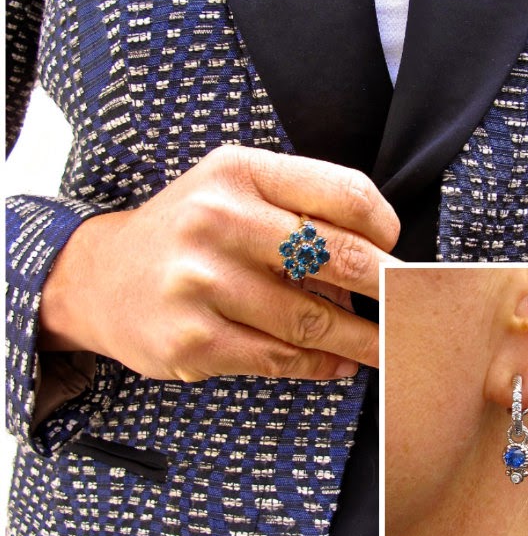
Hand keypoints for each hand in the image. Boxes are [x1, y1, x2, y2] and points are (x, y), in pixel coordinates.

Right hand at [38, 146, 399, 381]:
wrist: (102, 278)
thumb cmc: (187, 232)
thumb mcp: (232, 192)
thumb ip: (298, 211)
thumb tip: (376, 261)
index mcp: (239, 172)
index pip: (344, 192)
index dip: (386, 226)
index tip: (395, 249)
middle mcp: (218, 219)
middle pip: (339, 255)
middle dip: (392, 287)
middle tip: (418, 306)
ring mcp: (201, 282)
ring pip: (314, 317)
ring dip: (365, 338)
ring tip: (391, 345)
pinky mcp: (193, 340)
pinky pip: (280, 357)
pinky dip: (323, 364)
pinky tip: (341, 363)